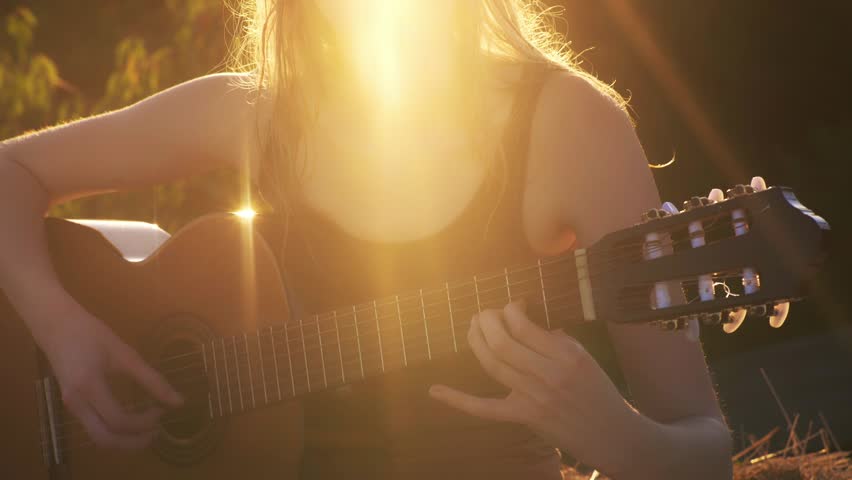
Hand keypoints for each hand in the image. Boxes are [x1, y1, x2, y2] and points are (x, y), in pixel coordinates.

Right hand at [39, 307, 182, 448]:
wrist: (56, 326)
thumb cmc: (92, 335)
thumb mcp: (124, 353)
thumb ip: (151, 379)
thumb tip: (178, 401)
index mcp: (89, 387)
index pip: (119, 420)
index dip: (144, 422)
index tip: (163, 410)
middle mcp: (76, 403)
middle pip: (105, 439)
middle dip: (134, 442)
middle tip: (158, 431)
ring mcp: (71, 407)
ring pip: (98, 438)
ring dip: (124, 441)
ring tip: (148, 429)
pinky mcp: (72, 406)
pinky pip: (94, 429)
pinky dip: (114, 432)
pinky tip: (132, 422)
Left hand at [428, 301, 638, 474]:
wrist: (613, 434)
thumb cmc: (598, 390)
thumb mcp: (584, 356)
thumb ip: (555, 339)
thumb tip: (526, 322)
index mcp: (565, 354)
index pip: (523, 324)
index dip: (510, 309)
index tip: (513, 306)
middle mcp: (548, 374)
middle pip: (501, 341)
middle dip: (486, 320)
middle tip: (485, 313)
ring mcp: (533, 397)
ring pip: (491, 364)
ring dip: (476, 340)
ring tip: (473, 325)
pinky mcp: (524, 417)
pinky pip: (485, 408)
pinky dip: (458, 400)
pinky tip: (435, 390)